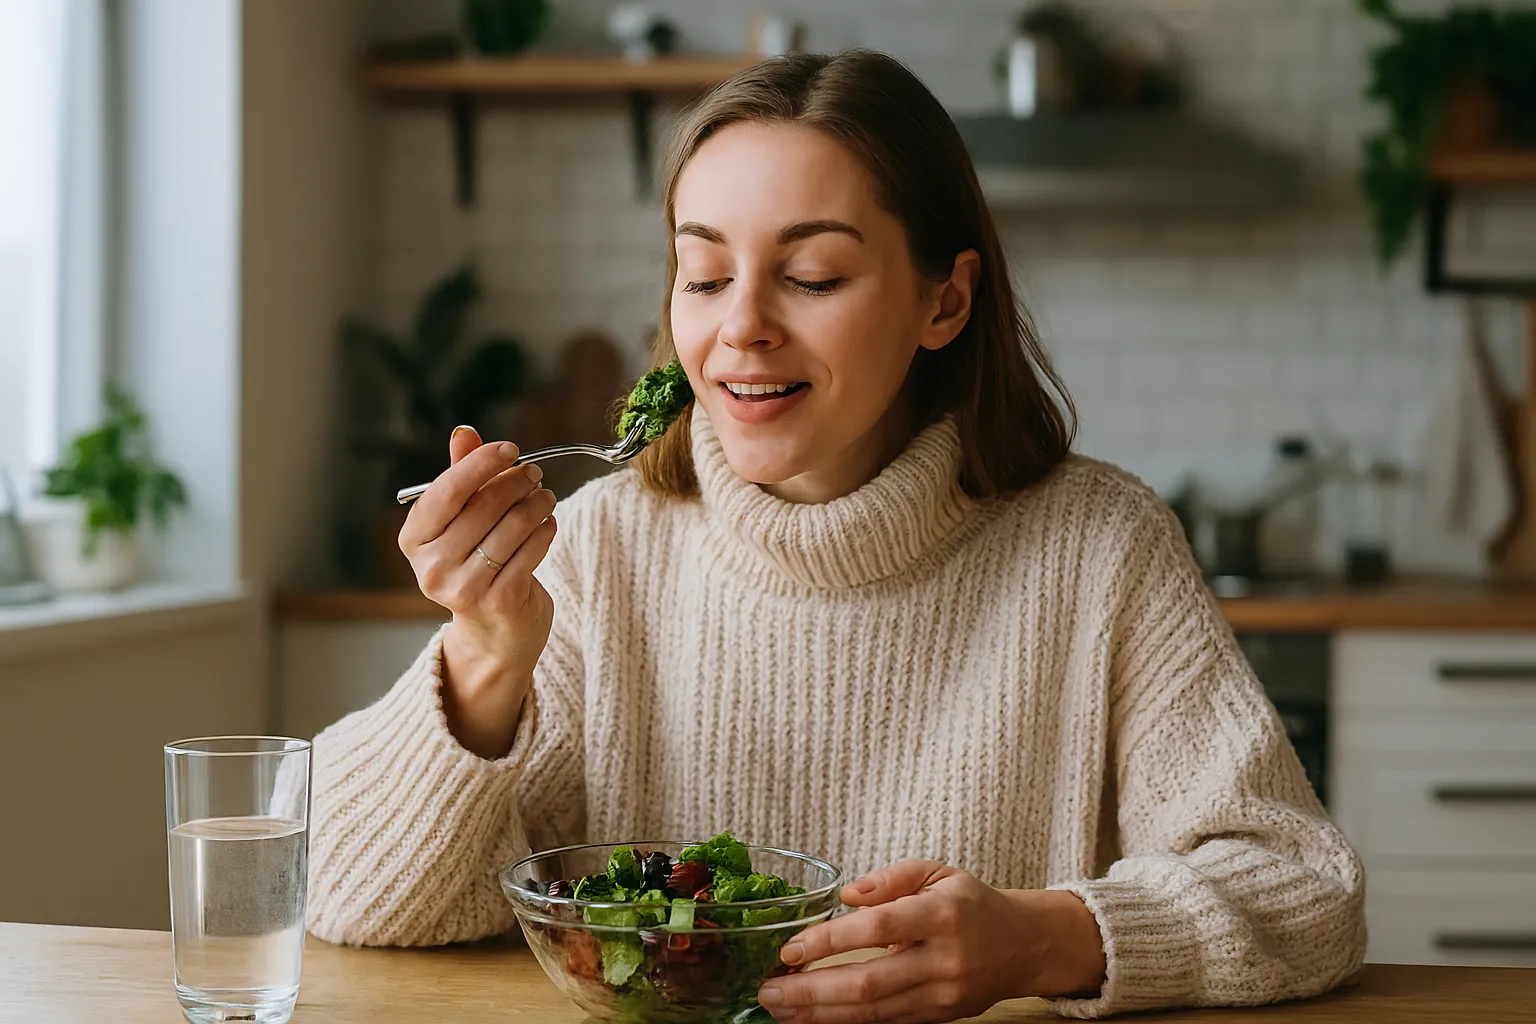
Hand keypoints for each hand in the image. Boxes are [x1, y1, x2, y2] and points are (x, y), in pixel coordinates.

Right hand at [399, 425, 558, 758]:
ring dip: (536, 504)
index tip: (510, 448)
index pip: (447, 490)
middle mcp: (432, 566)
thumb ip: (462, 476)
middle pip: (484, 505)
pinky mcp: (499, 602)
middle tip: (535, 474)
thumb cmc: (476, 563)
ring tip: (545, 497)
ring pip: (512, 526)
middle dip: (517, 482)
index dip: (481, 464)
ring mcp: (464, 588)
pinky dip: (544, 531)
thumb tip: (464, 432)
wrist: (494, 632)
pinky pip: (530, 552)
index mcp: (415, 539)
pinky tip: (548, 524)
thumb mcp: (462, 521)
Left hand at [755, 861, 1105, 1022]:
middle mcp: (944, 960)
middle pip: (869, 982)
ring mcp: (943, 995)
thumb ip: (891, 877)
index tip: (790, 949)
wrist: (1024, 945)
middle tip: (770, 989)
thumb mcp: (937, 872)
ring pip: (874, 1011)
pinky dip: (847, 1021)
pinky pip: (886, 1022)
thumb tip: (846, 896)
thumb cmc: (972, 904)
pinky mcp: (939, 1017)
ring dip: (821, 1013)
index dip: (829, 941)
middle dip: (812, 991)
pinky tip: (815, 1016)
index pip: (877, 929)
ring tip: (781, 1007)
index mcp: (943, 914)